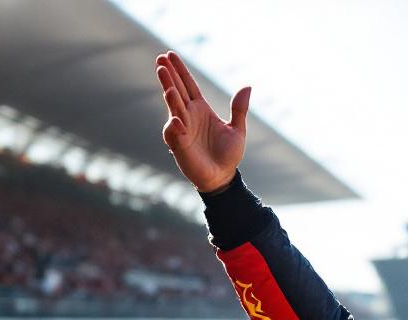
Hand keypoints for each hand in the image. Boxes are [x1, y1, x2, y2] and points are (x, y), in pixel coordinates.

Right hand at [155, 51, 250, 192]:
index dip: (180, 71)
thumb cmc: (228, 154)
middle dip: (169, 75)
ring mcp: (182, 128)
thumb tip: (247, 86)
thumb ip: (239, 109)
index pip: (188, 85)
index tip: (170, 55)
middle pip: (177, 91)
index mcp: (201, 109)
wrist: (223, 177)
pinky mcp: (179, 144)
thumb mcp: (237, 129)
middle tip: (160, 59)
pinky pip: (174, 133)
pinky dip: (175, 126)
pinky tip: (177, 121)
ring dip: (168, 92)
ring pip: (173, 107)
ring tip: (164, 77)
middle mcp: (188, 115)